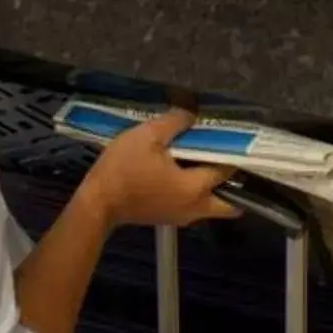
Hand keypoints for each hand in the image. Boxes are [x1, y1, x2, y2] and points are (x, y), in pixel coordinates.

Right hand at [77, 109, 234, 228]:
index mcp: (195, 187)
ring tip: (201, 162)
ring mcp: (183, 217)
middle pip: (230, 204)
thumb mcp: (147, 136)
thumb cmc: (124, 169)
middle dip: (233, 184)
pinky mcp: (170, 219)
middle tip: (221, 159)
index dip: (230, 154)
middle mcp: (196, 208)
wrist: (99, 202)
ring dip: (213, 189)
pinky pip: (195, 207)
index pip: (226, 172)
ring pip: (212, 207)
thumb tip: (191, 113)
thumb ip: (174, 123)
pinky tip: (180, 173)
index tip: (228, 139)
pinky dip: (196, 193)